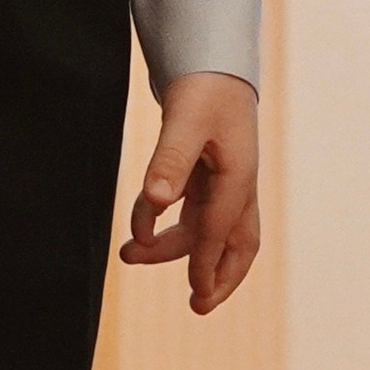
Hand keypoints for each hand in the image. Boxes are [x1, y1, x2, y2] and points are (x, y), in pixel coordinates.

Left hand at [122, 71, 260, 312]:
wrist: (213, 63)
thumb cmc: (204, 90)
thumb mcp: (184, 121)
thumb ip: (169, 161)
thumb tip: (155, 203)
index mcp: (239, 176)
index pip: (220, 230)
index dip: (205, 263)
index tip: (194, 296)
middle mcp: (237, 185)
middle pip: (237, 244)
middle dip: (218, 277)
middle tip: (198, 307)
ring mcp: (224, 182)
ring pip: (208, 231)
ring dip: (175, 250)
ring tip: (130, 254)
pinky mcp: (207, 176)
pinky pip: (191, 213)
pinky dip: (166, 224)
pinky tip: (139, 227)